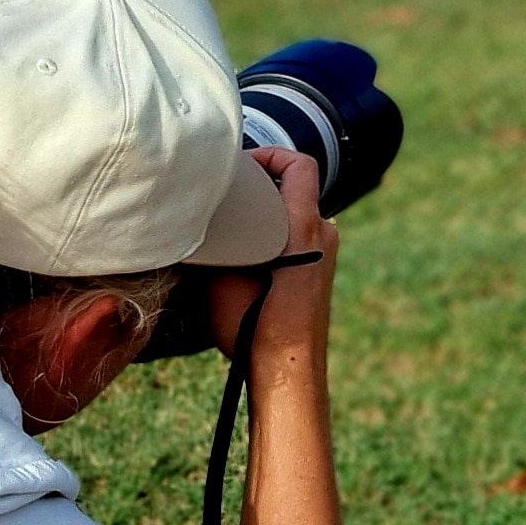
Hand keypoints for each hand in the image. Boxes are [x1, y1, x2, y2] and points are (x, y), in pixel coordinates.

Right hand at [205, 147, 338, 361]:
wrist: (287, 370)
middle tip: (225, 195)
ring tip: (230, 225)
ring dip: (265, 213)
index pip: (301, 165)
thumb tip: (198, 217)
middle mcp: (325, 234)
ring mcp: (327, 254)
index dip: (272, 153)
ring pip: (293, 215)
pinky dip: (273, 234)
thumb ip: (219, 238)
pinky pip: (297, 237)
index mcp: (306, 227)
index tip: (241, 165)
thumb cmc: (254, 326)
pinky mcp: (321, 272)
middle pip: (295, 188)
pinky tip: (244, 252)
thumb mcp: (221, 277)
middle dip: (260, 185)